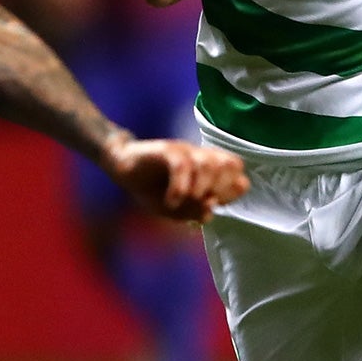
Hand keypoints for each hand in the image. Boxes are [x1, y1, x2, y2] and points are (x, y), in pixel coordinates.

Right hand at [103, 134, 249, 222]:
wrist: (123, 169)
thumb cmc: (153, 189)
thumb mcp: (176, 209)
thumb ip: (195, 211)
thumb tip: (209, 209)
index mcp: (209, 169)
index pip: (238, 173)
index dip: (231, 191)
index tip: (212, 204)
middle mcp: (201, 156)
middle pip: (230, 166)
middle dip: (218, 190)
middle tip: (198, 204)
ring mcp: (185, 151)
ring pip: (208, 165)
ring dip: (199, 191)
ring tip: (182, 203)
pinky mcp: (166, 149)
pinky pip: (182, 165)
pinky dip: (179, 188)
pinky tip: (171, 201)